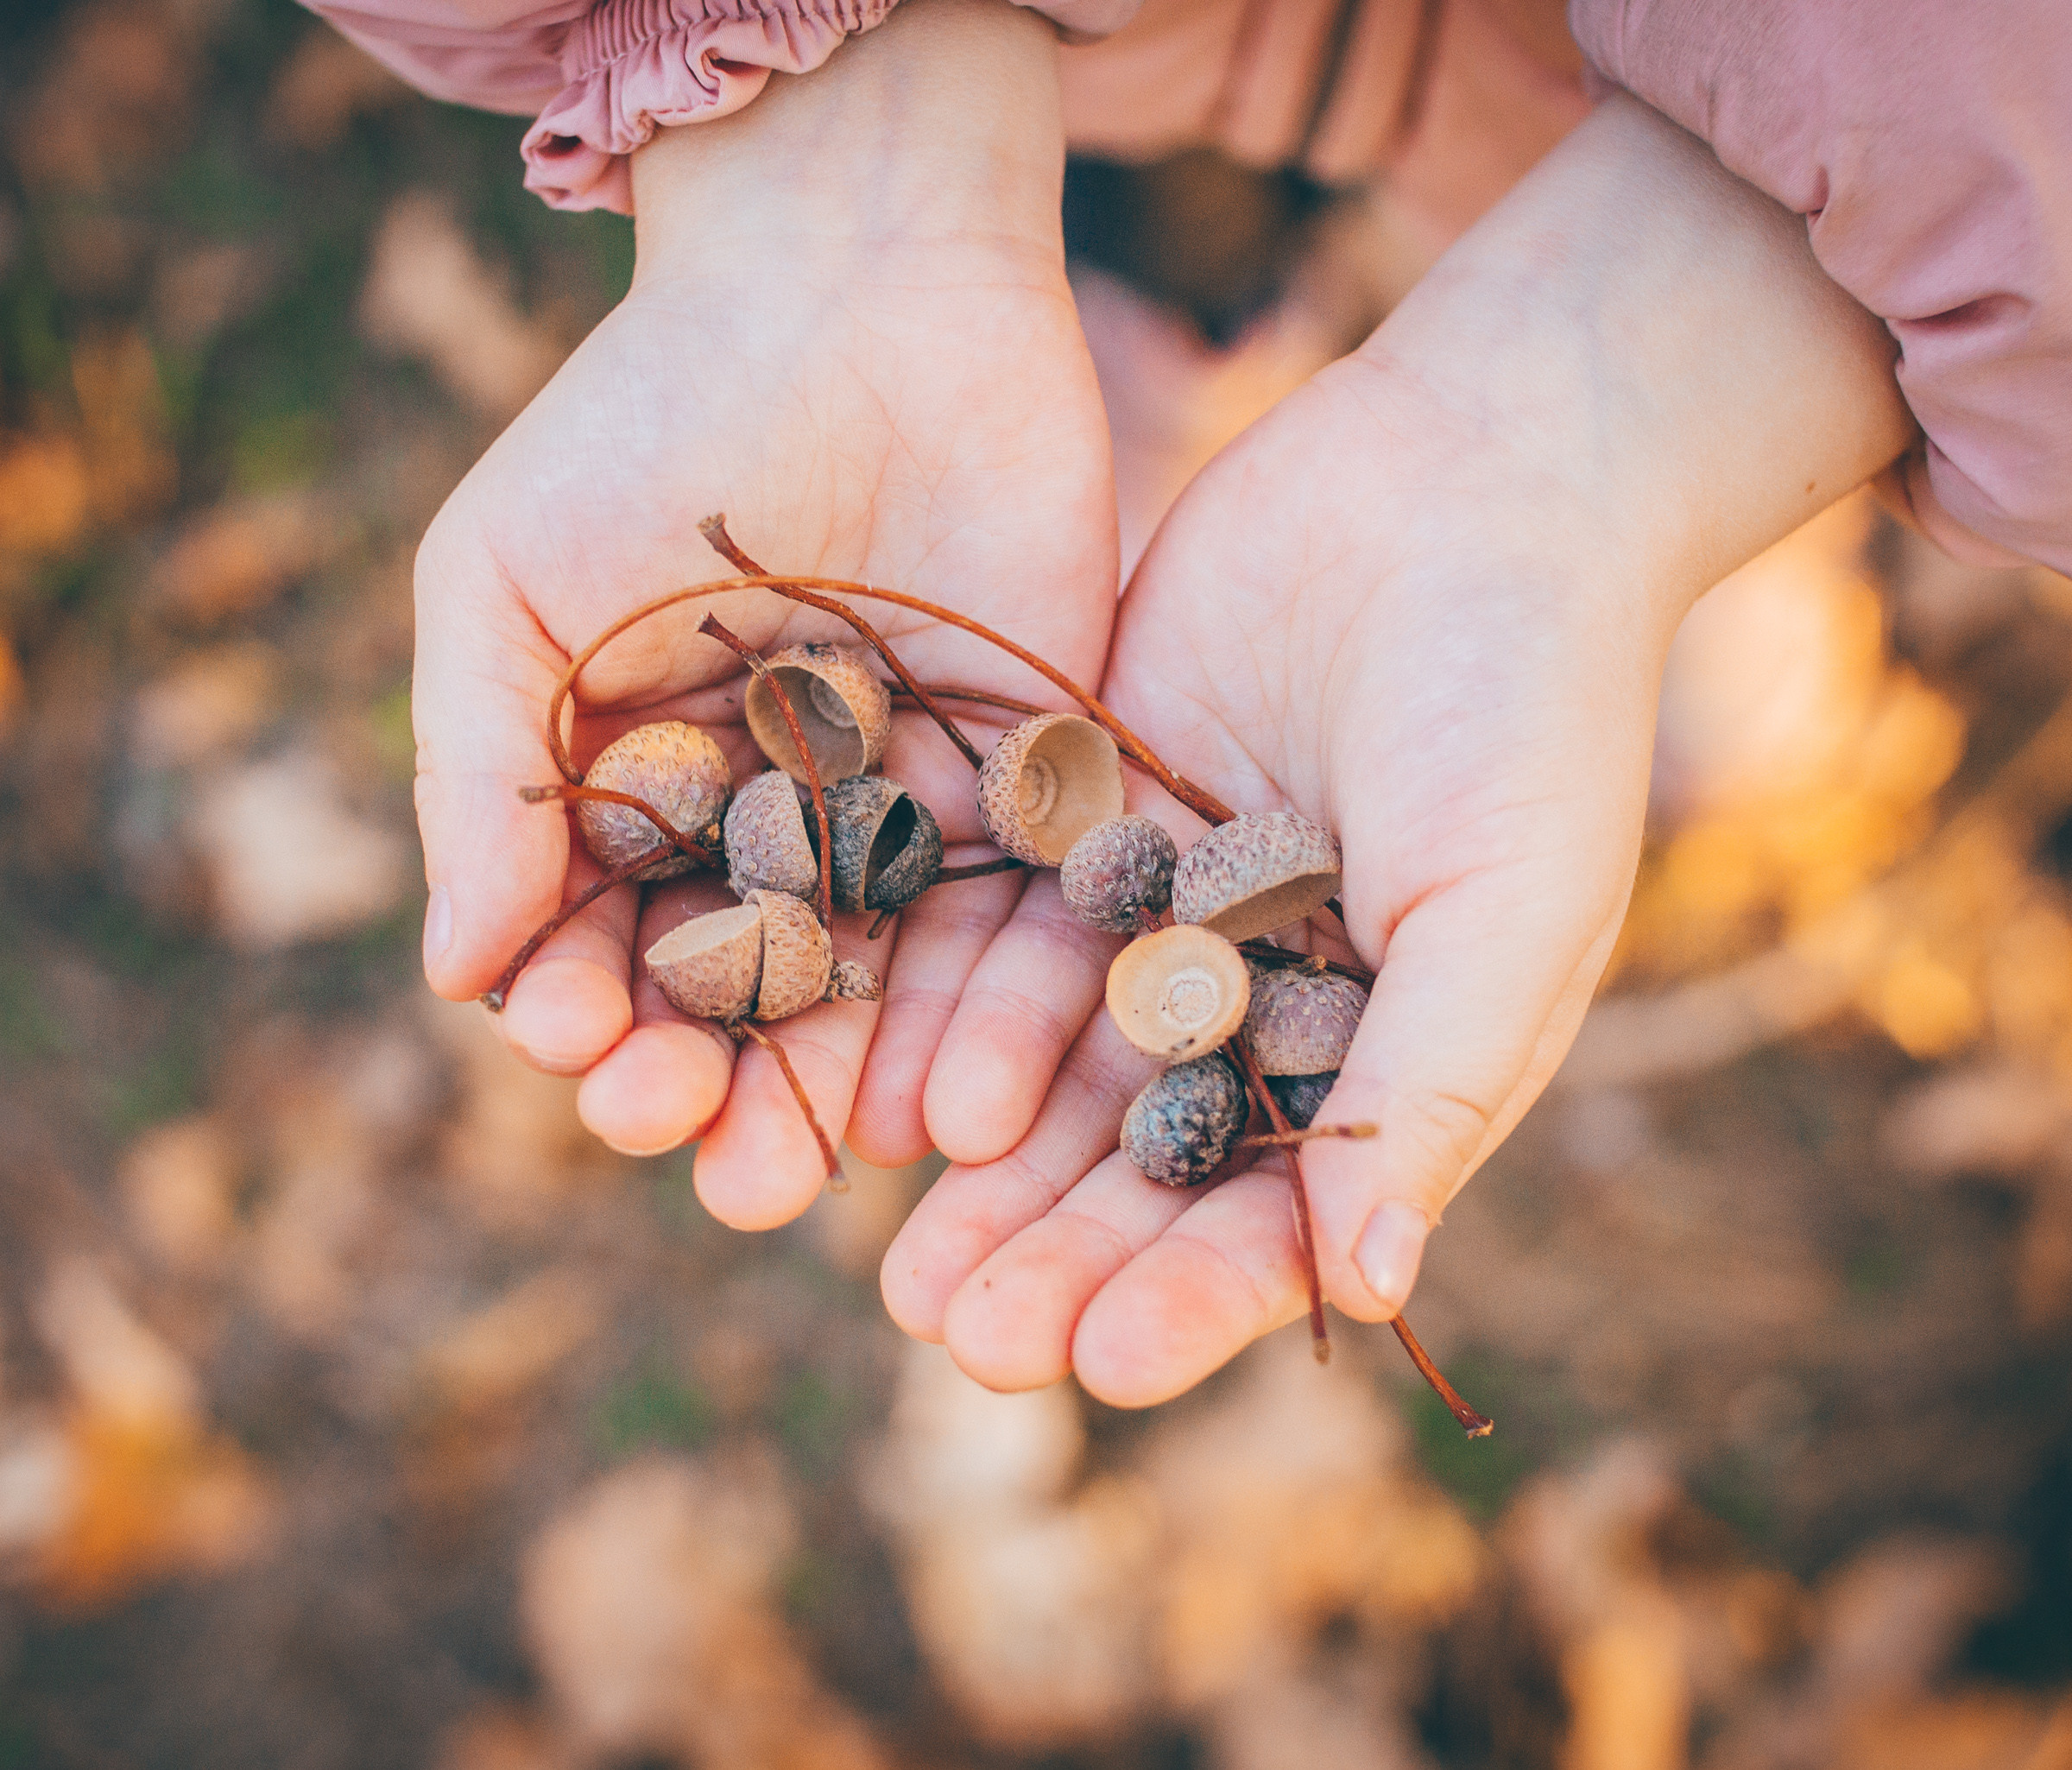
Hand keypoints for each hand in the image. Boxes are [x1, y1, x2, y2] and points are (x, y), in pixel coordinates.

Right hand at [411, 0, 1116, 1228]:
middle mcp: (771, 826)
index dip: (591, 1014)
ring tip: (800, 1172)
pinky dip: (963, 1010)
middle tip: (696, 1146)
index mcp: (640, 794)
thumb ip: (484, 778)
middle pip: (740, 996)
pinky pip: (1001, 922)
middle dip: (709, 1084)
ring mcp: (904, 814)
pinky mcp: (1026, 782)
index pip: (608, 948)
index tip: (583, 1044)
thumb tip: (456, 974)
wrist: (860, 285)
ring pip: (868, 986)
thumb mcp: (508, 588)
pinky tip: (927, 1091)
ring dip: (828, 1087)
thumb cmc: (649, 422)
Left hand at [882, 94, 1915, 1403]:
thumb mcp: (1504, 907)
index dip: (1190, 1295)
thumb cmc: (1527, 704)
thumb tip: (1376, 1296)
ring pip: (1056, 1065)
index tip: (1099, 1365)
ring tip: (897, 1259)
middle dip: (1056, 1253)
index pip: (1275, 1212)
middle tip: (959, 1338)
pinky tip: (886, 1088)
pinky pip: (1002, 930)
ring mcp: (1166, 909)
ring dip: (985, 1167)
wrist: (1467, 477)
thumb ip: (1431, 1089)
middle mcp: (1259, 999)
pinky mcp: (1086, 813)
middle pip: (1140, 1161)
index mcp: (1375, 1052)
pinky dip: (950, 1011)